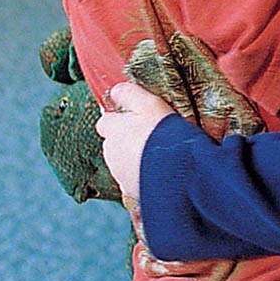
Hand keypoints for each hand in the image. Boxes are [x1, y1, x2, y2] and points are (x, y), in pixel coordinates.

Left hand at [95, 82, 173, 199]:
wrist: (175, 170)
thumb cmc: (164, 134)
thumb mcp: (149, 103)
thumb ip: (129, 94)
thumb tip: (115, 90)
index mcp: (113, 129)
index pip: (105, 121)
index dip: (118, 119)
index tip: (133, 117)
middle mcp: (111, 152)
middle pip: (113, 142)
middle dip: (126, 139)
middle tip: (150, 135)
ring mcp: (119, 172)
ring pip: (123, 161)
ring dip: (134, 157)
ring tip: (157, 153)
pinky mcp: (129, 190)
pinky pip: (133, 178)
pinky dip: (142, 174)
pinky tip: (159, 169)